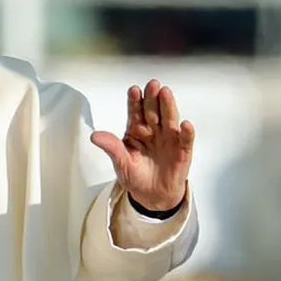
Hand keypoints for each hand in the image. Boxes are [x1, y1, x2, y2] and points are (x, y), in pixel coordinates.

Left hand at [90, 79, 194, 210]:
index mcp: (136, 129)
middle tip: (152, 84)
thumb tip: (94, 136)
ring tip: (166, 93)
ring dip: (168, 106)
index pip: (135, 112)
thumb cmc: (135, 176)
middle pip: (153, 110)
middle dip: (152, 97)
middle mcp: (153, 129)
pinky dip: (186, 132)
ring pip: (169, 118)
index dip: (134, 101)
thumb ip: (111, 148)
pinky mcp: (182, 149)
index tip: (133, 90)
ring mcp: (169, 137)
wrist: (152, 195)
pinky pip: (185, 139)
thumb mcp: (121, 163)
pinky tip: (185, 124)